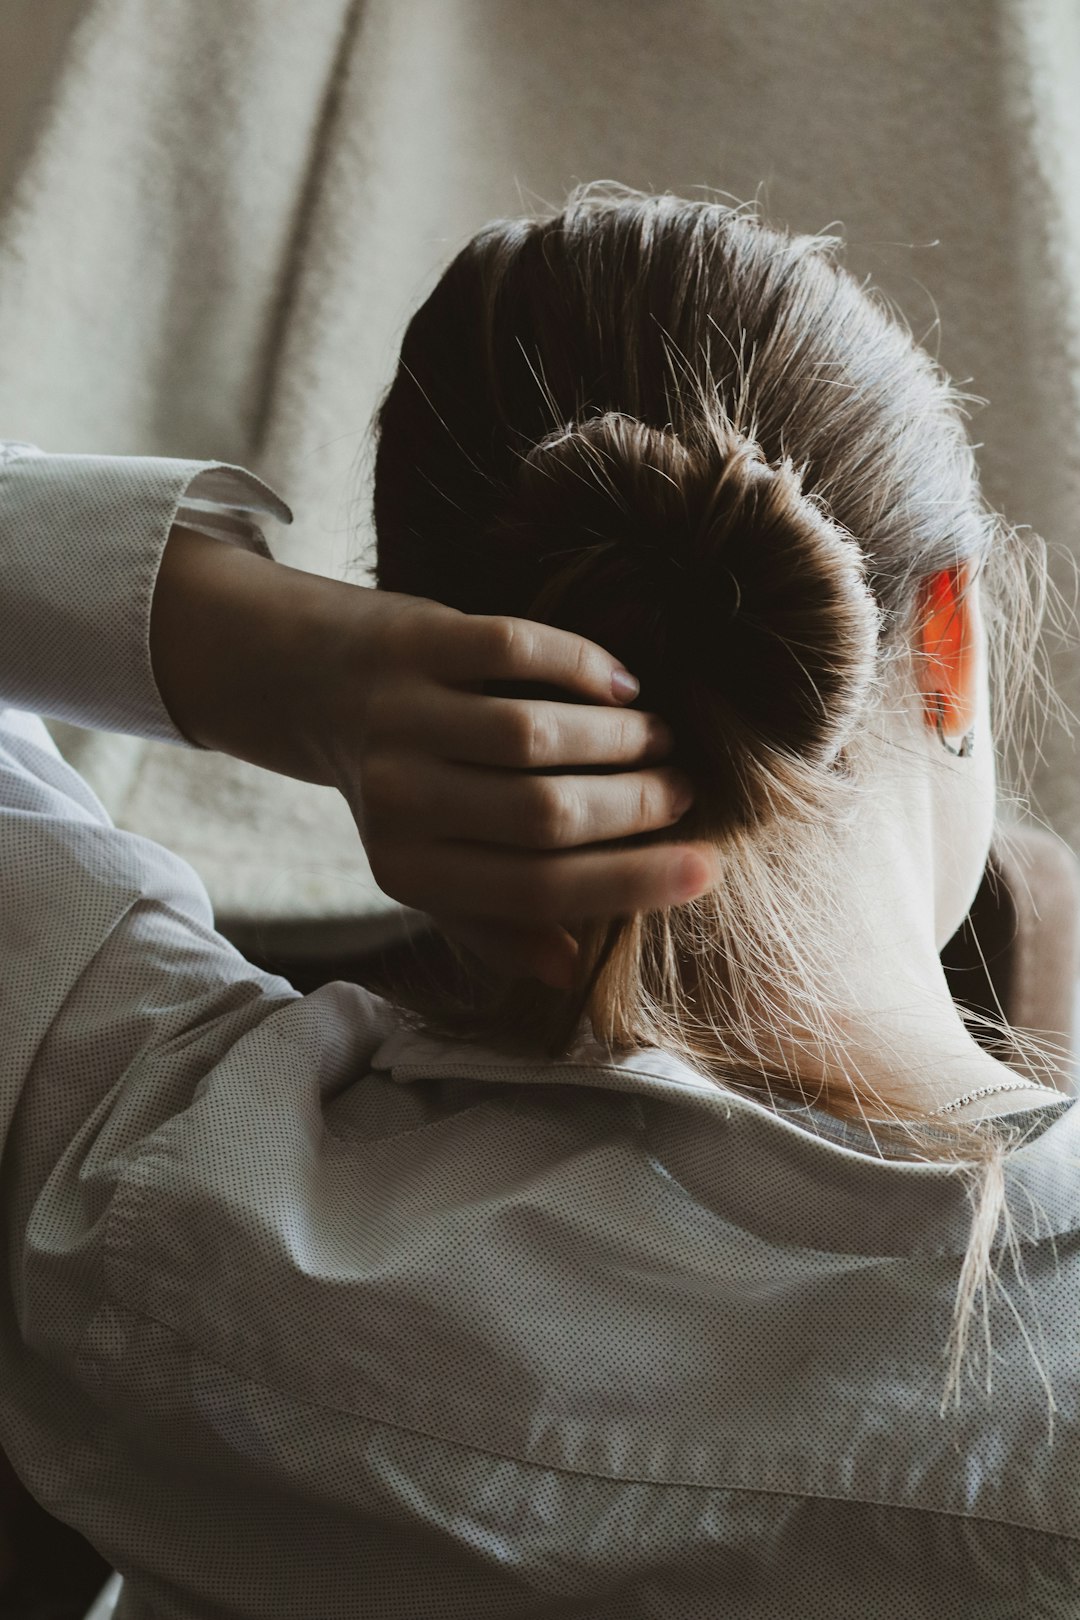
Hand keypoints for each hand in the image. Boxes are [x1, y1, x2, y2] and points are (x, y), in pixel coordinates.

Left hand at [151, 528, 714, 987]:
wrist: (309, 681)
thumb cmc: (400, 787)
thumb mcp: (431, 866)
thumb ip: (493, 922)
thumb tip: (573, 972)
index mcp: (405, 871)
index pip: (538, 891)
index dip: (631, 881)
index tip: (706, 868)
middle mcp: (396, 798)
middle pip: (545, 815)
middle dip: (635, 805)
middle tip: (682, 789)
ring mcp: (400, 715)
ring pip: (536, 736)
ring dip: (618, 738)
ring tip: (659, 737)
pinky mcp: (413, 640)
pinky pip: (519, 650)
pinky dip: (584, 666)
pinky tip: (623, 683)